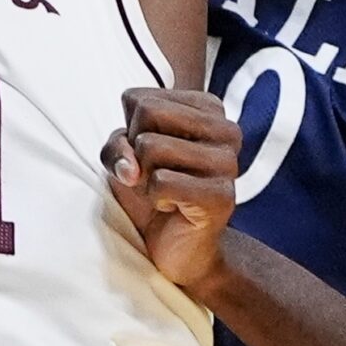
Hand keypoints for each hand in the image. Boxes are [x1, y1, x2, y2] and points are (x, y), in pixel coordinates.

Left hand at [104, 88, 241, 294]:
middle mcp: (226, 129)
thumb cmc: (151, 192)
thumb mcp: (124, 158)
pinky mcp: (222, 196)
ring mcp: (228, 162)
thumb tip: (131, 169)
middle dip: (135, 149)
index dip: (128, 131)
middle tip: (155, 175)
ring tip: (164, 192)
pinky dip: (154, 198)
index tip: (150, 156)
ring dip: (144, 177)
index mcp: (209, 108)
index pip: (137, 98)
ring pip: (150, 146)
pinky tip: (173, 207)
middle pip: (147, 112)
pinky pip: (160, 182)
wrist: (177, 248)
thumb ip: (118, 145)